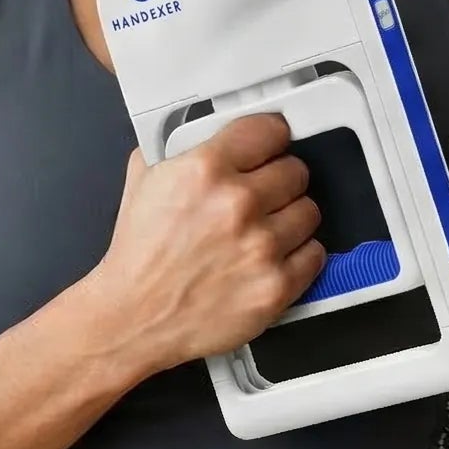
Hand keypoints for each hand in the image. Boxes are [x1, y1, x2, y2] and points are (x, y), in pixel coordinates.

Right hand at [87, 113, 325, 375]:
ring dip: (290, 218)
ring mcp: (261, 247)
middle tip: (262, 195)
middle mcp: (237, 204)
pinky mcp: (276, 286)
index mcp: (204, 170)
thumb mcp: (144, 181)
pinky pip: (315, 254)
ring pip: (309, 211)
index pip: (270, 130)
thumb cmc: (139, 257)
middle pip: (296, 171)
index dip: (270, 139)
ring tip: (264, 230)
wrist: (134, 317)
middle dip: (279, 181)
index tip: (272, 146)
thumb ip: (180, 149)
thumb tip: (209, 132)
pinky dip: (298, 255)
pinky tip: (271, 257)